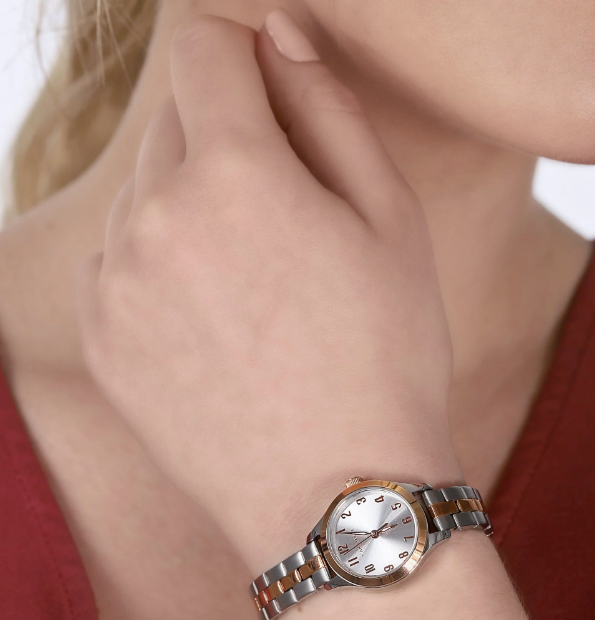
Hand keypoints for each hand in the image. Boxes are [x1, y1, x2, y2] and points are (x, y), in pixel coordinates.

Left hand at [75, 11, 458, 569]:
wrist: (335, 495)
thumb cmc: (384, 360)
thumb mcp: (392, 221)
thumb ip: (329, 109)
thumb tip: (279, 34)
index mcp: (233, 172)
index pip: (203, 46)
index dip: (242, 50)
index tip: (270, 87)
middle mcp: (153, 218)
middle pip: (174, 125)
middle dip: (226, 141)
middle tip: (288, 215)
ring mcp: (116, 283)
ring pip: (143, 195)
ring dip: (191, 207)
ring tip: (256, 283)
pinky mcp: (100, 340)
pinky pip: (120, 262)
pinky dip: (160, 266)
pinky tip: (216, 322)